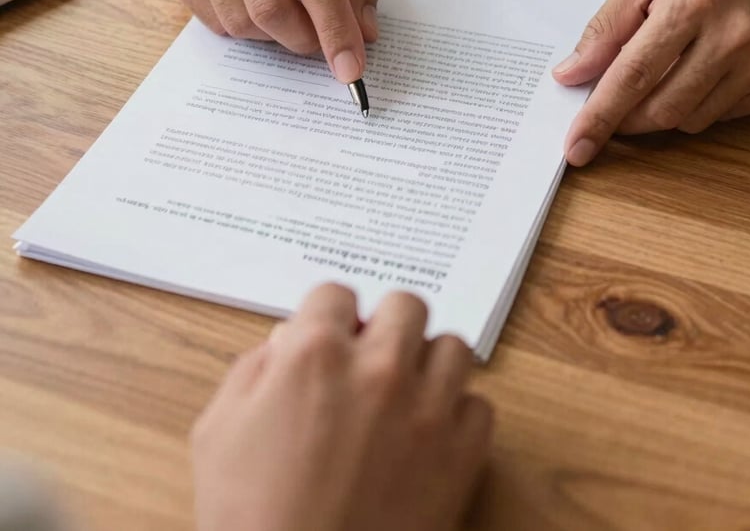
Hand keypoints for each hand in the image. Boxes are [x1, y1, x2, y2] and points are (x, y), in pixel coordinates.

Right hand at [164, 0, 382, 82]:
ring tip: (287, 2)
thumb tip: (365, 31)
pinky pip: (217, 23)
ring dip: (275, 33)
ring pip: (242, 24)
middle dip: (306, 39)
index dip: (336, 31)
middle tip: (321, 36)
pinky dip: (246, 25)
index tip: (351, 71)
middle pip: (273, 10)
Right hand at [192, 284, 492, 530]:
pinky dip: (457, 414)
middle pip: (406, 304)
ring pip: (453, 347)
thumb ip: (253, 370)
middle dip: (385, 324)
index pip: (337, 292)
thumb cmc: (250, 517)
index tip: (328, 333)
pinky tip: (429, 433)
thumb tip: (285, 342)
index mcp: (315, 354)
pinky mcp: (461, 456)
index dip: (327, 314)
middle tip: (370, 355)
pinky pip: (479, 406)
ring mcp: (426, 411)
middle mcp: (378, 369)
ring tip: (406, 389)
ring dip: (428, 362)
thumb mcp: (220, 431)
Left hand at [554, 0, 749, 164]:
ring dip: (658, 113)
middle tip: (607, 111)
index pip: (633, 74)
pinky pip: (721, 115)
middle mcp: (730, 36)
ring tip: (652, 81)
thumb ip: (606, 27)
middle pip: (663, 108)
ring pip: (691, 120)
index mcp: (690, 4)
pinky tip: (688, 79)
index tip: (576, 146)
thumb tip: (571, 74)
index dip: (600, 115)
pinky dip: (694, 107)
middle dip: (625, 120)